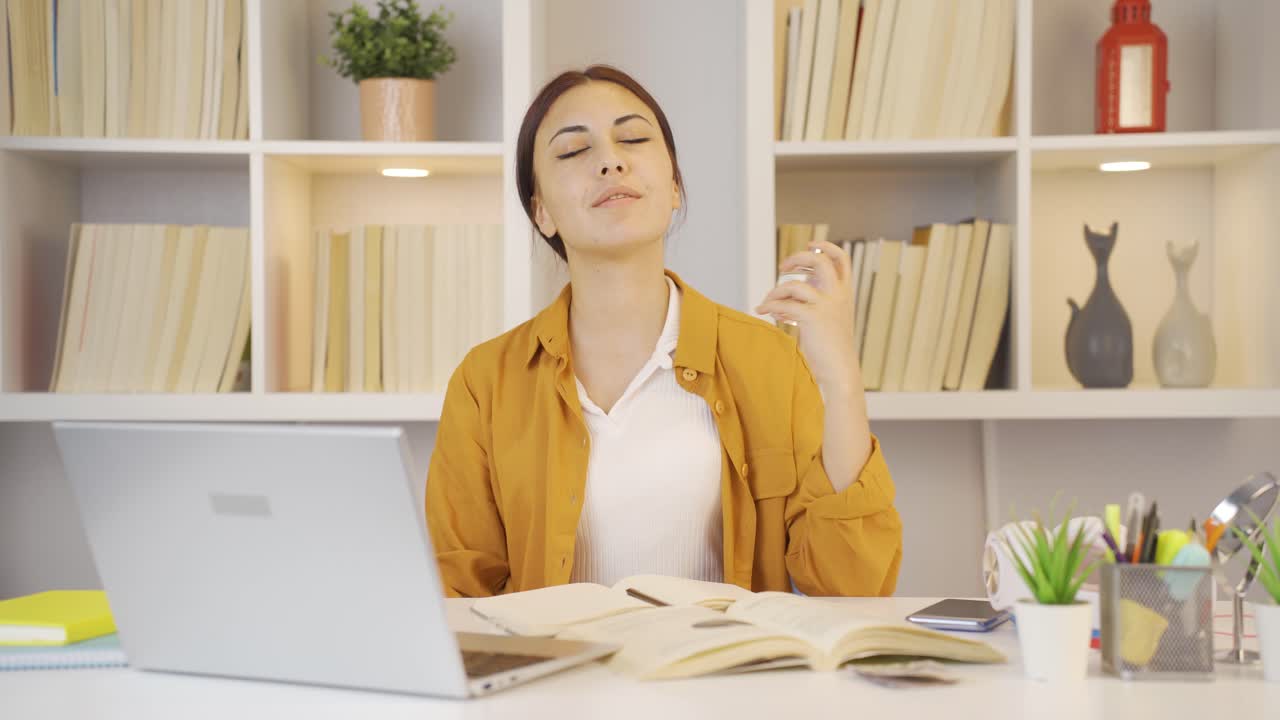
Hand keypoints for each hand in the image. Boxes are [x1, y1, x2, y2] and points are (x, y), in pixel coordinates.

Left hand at [754, 239, 862, 395]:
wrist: (840, 371)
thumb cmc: (831, 348)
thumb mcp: (828, 318)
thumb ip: (814, 300)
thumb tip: (789, 290)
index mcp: (844, 294)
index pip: (842, 260)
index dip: (826, 247)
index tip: (810, 246)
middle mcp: (838, 296)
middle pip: (820, 261)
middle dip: (798, 258)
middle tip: (782, 268)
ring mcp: (826, 306)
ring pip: (795, 285)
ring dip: (776, 291)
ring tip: (768, 301)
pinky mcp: (813, 319)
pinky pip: (784, 305)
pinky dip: (770, 306)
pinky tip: (762, 311)